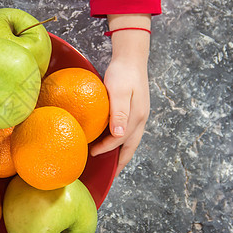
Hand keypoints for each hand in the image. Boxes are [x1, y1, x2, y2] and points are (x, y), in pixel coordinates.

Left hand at [90, 14, 151, 175]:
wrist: (131, 58)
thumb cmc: (122, 73)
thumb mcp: (119, 91)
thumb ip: (119, 113)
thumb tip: (119, 136)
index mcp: (136, 117)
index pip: (121, 141)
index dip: (107, 149)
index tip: (93, 153)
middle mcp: (140, 119)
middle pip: (131, 146)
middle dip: (121, 161)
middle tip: (110, 174)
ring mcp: (138, 115)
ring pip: (131, 140)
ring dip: (121, 152)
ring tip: (111, 163)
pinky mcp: (134, 110)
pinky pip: (128, 131)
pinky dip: (121, 141)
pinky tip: (111, 141)